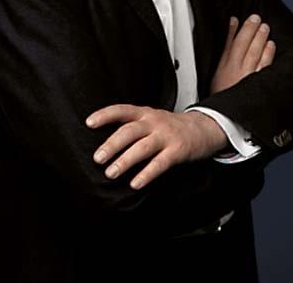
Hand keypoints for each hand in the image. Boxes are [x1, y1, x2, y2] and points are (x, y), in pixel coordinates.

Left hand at [85, 105, 227, 189]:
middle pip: (129, 131)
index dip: (105, 115)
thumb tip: (104, 142)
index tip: (89, 123)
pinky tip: (135, 183)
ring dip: (125, 160)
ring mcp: (166, 136)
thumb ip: (132, 126)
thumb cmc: (171, 126)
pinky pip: (160, 163)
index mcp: (144, 113)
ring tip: (111, 172)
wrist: (203, 127)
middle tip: (98, 158)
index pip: (121, 110)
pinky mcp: (178, 150)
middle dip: (111, 145)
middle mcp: (154, 122)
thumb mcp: (151, 119)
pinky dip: (146, 173)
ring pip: (142, 148)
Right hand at [210, 14, 275, 93]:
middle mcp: (235, 70)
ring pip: (253, 53)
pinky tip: (271, 45)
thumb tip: (228, 36)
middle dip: (249, 30)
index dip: (234, 30)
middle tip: (256, 18)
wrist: (225, 120)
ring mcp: (246, 77)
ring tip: (264, 27)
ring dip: (259, 38)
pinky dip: (267, 54)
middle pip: (242, 45)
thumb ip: (224, 53)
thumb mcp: (216, 75)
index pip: (229, 44)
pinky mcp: (256, 85)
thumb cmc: (222, 98)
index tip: (238, 19)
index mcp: (223, 68)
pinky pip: (263, 66)